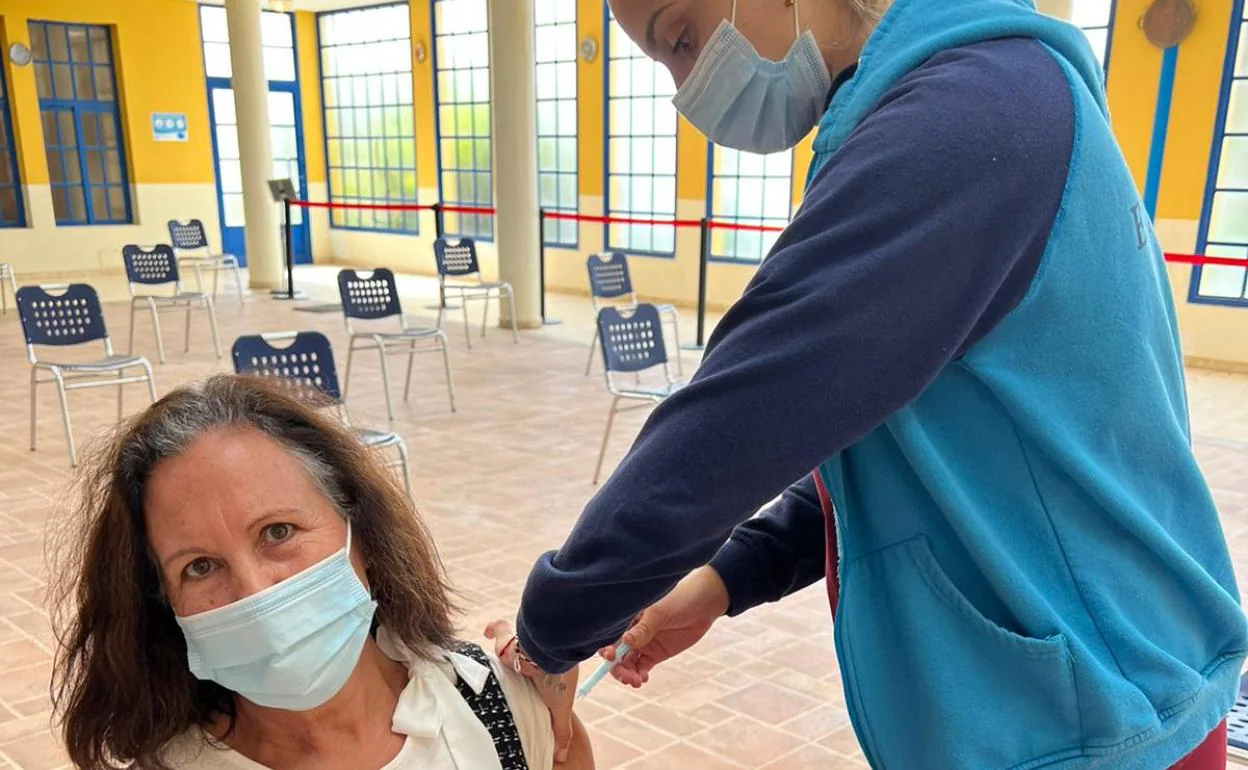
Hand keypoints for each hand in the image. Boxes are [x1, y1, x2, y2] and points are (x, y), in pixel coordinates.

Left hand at [485, 619, 578, 762]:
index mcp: (547, 669)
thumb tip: (562, 757)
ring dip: (503, 644)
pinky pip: (499, 628)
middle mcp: (534, 654)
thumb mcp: (560, 708)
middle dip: (512, 660)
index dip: (530, 676)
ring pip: (509, 642)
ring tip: (498, 657)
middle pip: (519, 657)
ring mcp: (522, 644)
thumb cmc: (557, 677)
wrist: (548, 652)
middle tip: (506, 673)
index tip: (523, 684)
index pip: (535, 674)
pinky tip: (486, 632)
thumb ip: (561, 729)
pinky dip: (493, 629)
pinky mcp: (510, 637)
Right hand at [601, 565, 729, 686]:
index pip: (610, 636)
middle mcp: (633, 632)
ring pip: (629, 663)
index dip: (606, 648)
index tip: (610, 657)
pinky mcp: (657, 653)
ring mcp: (645, 643)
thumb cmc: (679, 600)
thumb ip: (643, 629)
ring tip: (637, 681)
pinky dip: (640, 674)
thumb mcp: (660, 613)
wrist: (704, 603)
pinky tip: (643, 678)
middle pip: (617, 654)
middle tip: (627, 678)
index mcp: (628, 618)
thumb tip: (624, 641)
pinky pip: (643, 666)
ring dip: (629, 674)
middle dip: (618, 668)